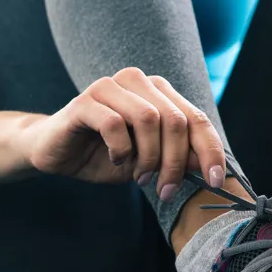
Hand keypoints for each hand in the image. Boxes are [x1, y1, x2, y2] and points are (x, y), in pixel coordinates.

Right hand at [20, 67, 226, 199]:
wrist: (56, 153)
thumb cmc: (104, 155)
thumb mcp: (148, 162)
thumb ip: (178, 159)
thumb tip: (211, 168)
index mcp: (158, 92)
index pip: (196, 118)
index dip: (210, 150)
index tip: (215, 182)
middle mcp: (137, 82)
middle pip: (174, 120)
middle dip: (174, 162)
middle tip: (165, 190)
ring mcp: (110, 87)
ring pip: (148, 118)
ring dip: (148, 157)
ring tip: (140, 176)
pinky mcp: (85, 101)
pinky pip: (114, 124)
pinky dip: (121, 149)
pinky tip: (115, 159)